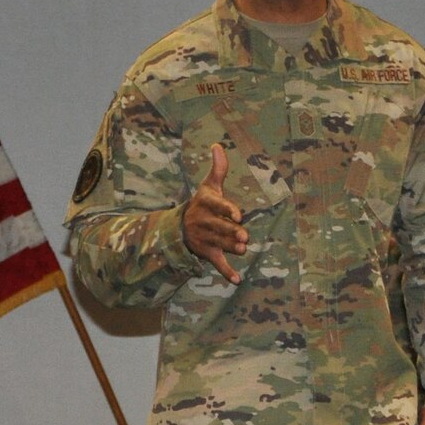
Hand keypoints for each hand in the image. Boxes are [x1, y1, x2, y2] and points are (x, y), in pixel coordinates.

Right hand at [183, 143, 249, 284]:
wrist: (180, 227)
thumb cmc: (202, 204)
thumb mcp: (208, 186)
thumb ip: (218, 169)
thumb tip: (218, 145)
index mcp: (206, 204)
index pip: (217, 206)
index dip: (227, 210)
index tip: (238, 215)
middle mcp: (203, 222)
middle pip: (219, 227)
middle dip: (230, 232)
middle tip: (244, 236)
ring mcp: (204, 239)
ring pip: (218, 244)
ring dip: (229, 248)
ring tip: (242, 249)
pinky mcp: (206, 253)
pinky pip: (216, 263)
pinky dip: (226, 272)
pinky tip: (236, 280)